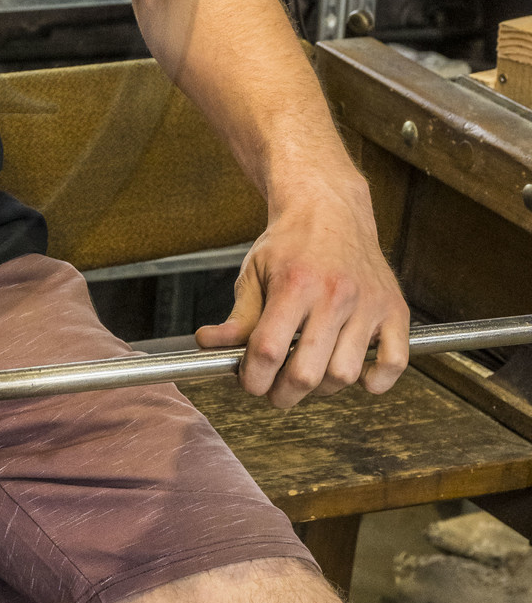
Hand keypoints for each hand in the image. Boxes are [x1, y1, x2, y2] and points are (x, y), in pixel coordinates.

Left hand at [195, 177, 408, 409]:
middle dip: (282, 394)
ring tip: (308, 375)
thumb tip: (207, 345)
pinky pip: (395, 362)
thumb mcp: (254, 272)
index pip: (268, 351)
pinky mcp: (394, 310)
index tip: (249, 381)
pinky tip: (356, 376)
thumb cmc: (290, 242)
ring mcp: (368, 304)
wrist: (331, 207)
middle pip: (306, 373)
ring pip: (344, 374)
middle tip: (274, 390)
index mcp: (295, 284)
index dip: (252, 378)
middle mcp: (335, 295)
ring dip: (321, 390)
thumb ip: (237, 316)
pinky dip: (377, 381)